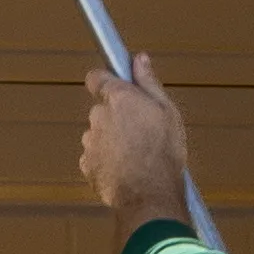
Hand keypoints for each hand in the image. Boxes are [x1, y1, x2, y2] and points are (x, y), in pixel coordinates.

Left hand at [77, 66, 194, 233]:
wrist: (150, 195)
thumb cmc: (163, 153)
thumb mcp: (167, 111)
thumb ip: (148, 82)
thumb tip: (139, 59)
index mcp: (118, 98)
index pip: (96, 78)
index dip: (106, 81)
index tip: (117, 87)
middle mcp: (98, 116)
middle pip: (101, 110)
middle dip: (116, 117)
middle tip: (140, 131)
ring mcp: (89, 142)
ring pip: (98, 135)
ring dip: (111, 141)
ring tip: (135, 155)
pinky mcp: (86, 165)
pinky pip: (95, 157)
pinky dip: (107, 161)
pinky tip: (126, 169)